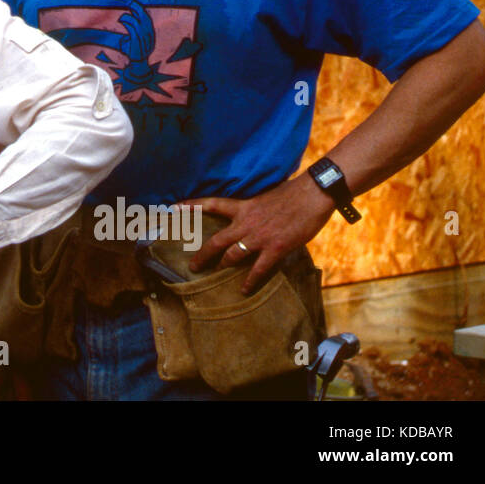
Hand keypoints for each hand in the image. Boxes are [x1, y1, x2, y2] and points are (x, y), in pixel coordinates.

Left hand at [184, 174, 333, 293]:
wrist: (312, 195)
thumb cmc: (293, 193)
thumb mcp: (266, 196)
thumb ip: (255, 208)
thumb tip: (253, 214)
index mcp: (243, 207)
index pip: (211, 204)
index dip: (190, 206)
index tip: (172, 208)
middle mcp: (246, 222)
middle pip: (216, 241)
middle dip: (202, 255)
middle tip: (192, 266)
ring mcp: (259, 237)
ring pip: (233, 256)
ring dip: (223, 267)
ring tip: (216, 276)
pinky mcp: (275, 248)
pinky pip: (258, 269)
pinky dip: (250, 281)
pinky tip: (244, 290)